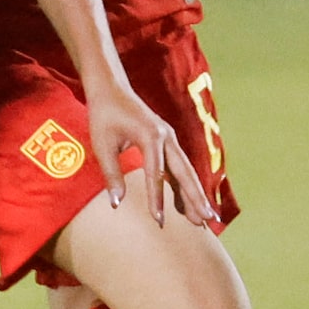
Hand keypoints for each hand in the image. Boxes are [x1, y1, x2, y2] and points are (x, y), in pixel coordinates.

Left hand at [84, 78, 213, 228]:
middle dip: (196, 197)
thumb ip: (112, 174)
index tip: (158, 220)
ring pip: (186, 171)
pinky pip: (179, 167)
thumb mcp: (102, 144)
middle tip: (206, 220)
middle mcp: (166, 137)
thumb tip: (116, 204)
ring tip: (204, 219)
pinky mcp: (167, 142)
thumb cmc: (104, 115)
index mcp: (151, 136)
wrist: (111, 88)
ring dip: (195, 194)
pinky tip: (185, 207)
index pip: (156, 173)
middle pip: (185, 172)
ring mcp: (170, 139)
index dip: (157, 198)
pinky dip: (184, 186)